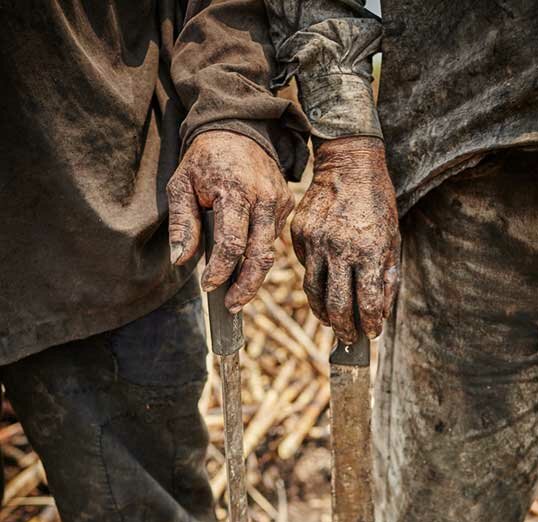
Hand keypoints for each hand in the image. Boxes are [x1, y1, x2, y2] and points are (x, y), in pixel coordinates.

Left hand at [167, 131, 293, 311]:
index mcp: (236, 192)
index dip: (221, 270)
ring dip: (254, 277)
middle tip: (231, 307)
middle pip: (260, 256)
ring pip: (270, 251)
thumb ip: (182, 224)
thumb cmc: (205, 159)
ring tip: (238, 296)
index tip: (208, 286)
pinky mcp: (287, 204)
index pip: (233, 243)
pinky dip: (259, 255)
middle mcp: (264, 199)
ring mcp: (280, 202)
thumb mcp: (181, 185)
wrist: (238, 128)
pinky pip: (273, 238)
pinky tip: (245, 266)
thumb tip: (180, 260)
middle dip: (246, 287)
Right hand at [291, 137, 399, 344]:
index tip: (371, 334)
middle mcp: (339, 249)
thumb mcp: (392, 239)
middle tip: (348, 338)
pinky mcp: (299, 235)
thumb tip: (380, 313)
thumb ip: (387, 277)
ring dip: (323, 313)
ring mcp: (315, 242)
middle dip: (344, 328)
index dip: (369, 325)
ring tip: (331, 321)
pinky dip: (314, 282)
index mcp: (368, 252)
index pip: (367, 303)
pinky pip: (305, 268)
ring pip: (313, 292)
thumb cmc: (377, 203)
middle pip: (336, 305)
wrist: (349, 164)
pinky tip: (324, 286)